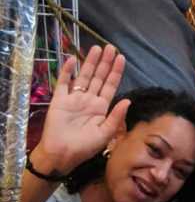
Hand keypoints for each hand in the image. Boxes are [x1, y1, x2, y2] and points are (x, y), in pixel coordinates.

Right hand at [34, 45, 129, 173]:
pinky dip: (67, 71)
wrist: (62, 154)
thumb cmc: (85, 147)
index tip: (121, 58)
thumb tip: (128, 100)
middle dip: (104, 62)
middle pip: (99, 77)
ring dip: (89, 62)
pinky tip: (72, 59)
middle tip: (110, 47)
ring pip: (83, 76)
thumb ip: (116, 116)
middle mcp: (89, 100)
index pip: (111, 85)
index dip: (115, 72)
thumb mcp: (105, 133)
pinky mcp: (59, 100)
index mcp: (101, 107)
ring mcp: (74, 98)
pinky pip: (63, 83)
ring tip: (96, 48)